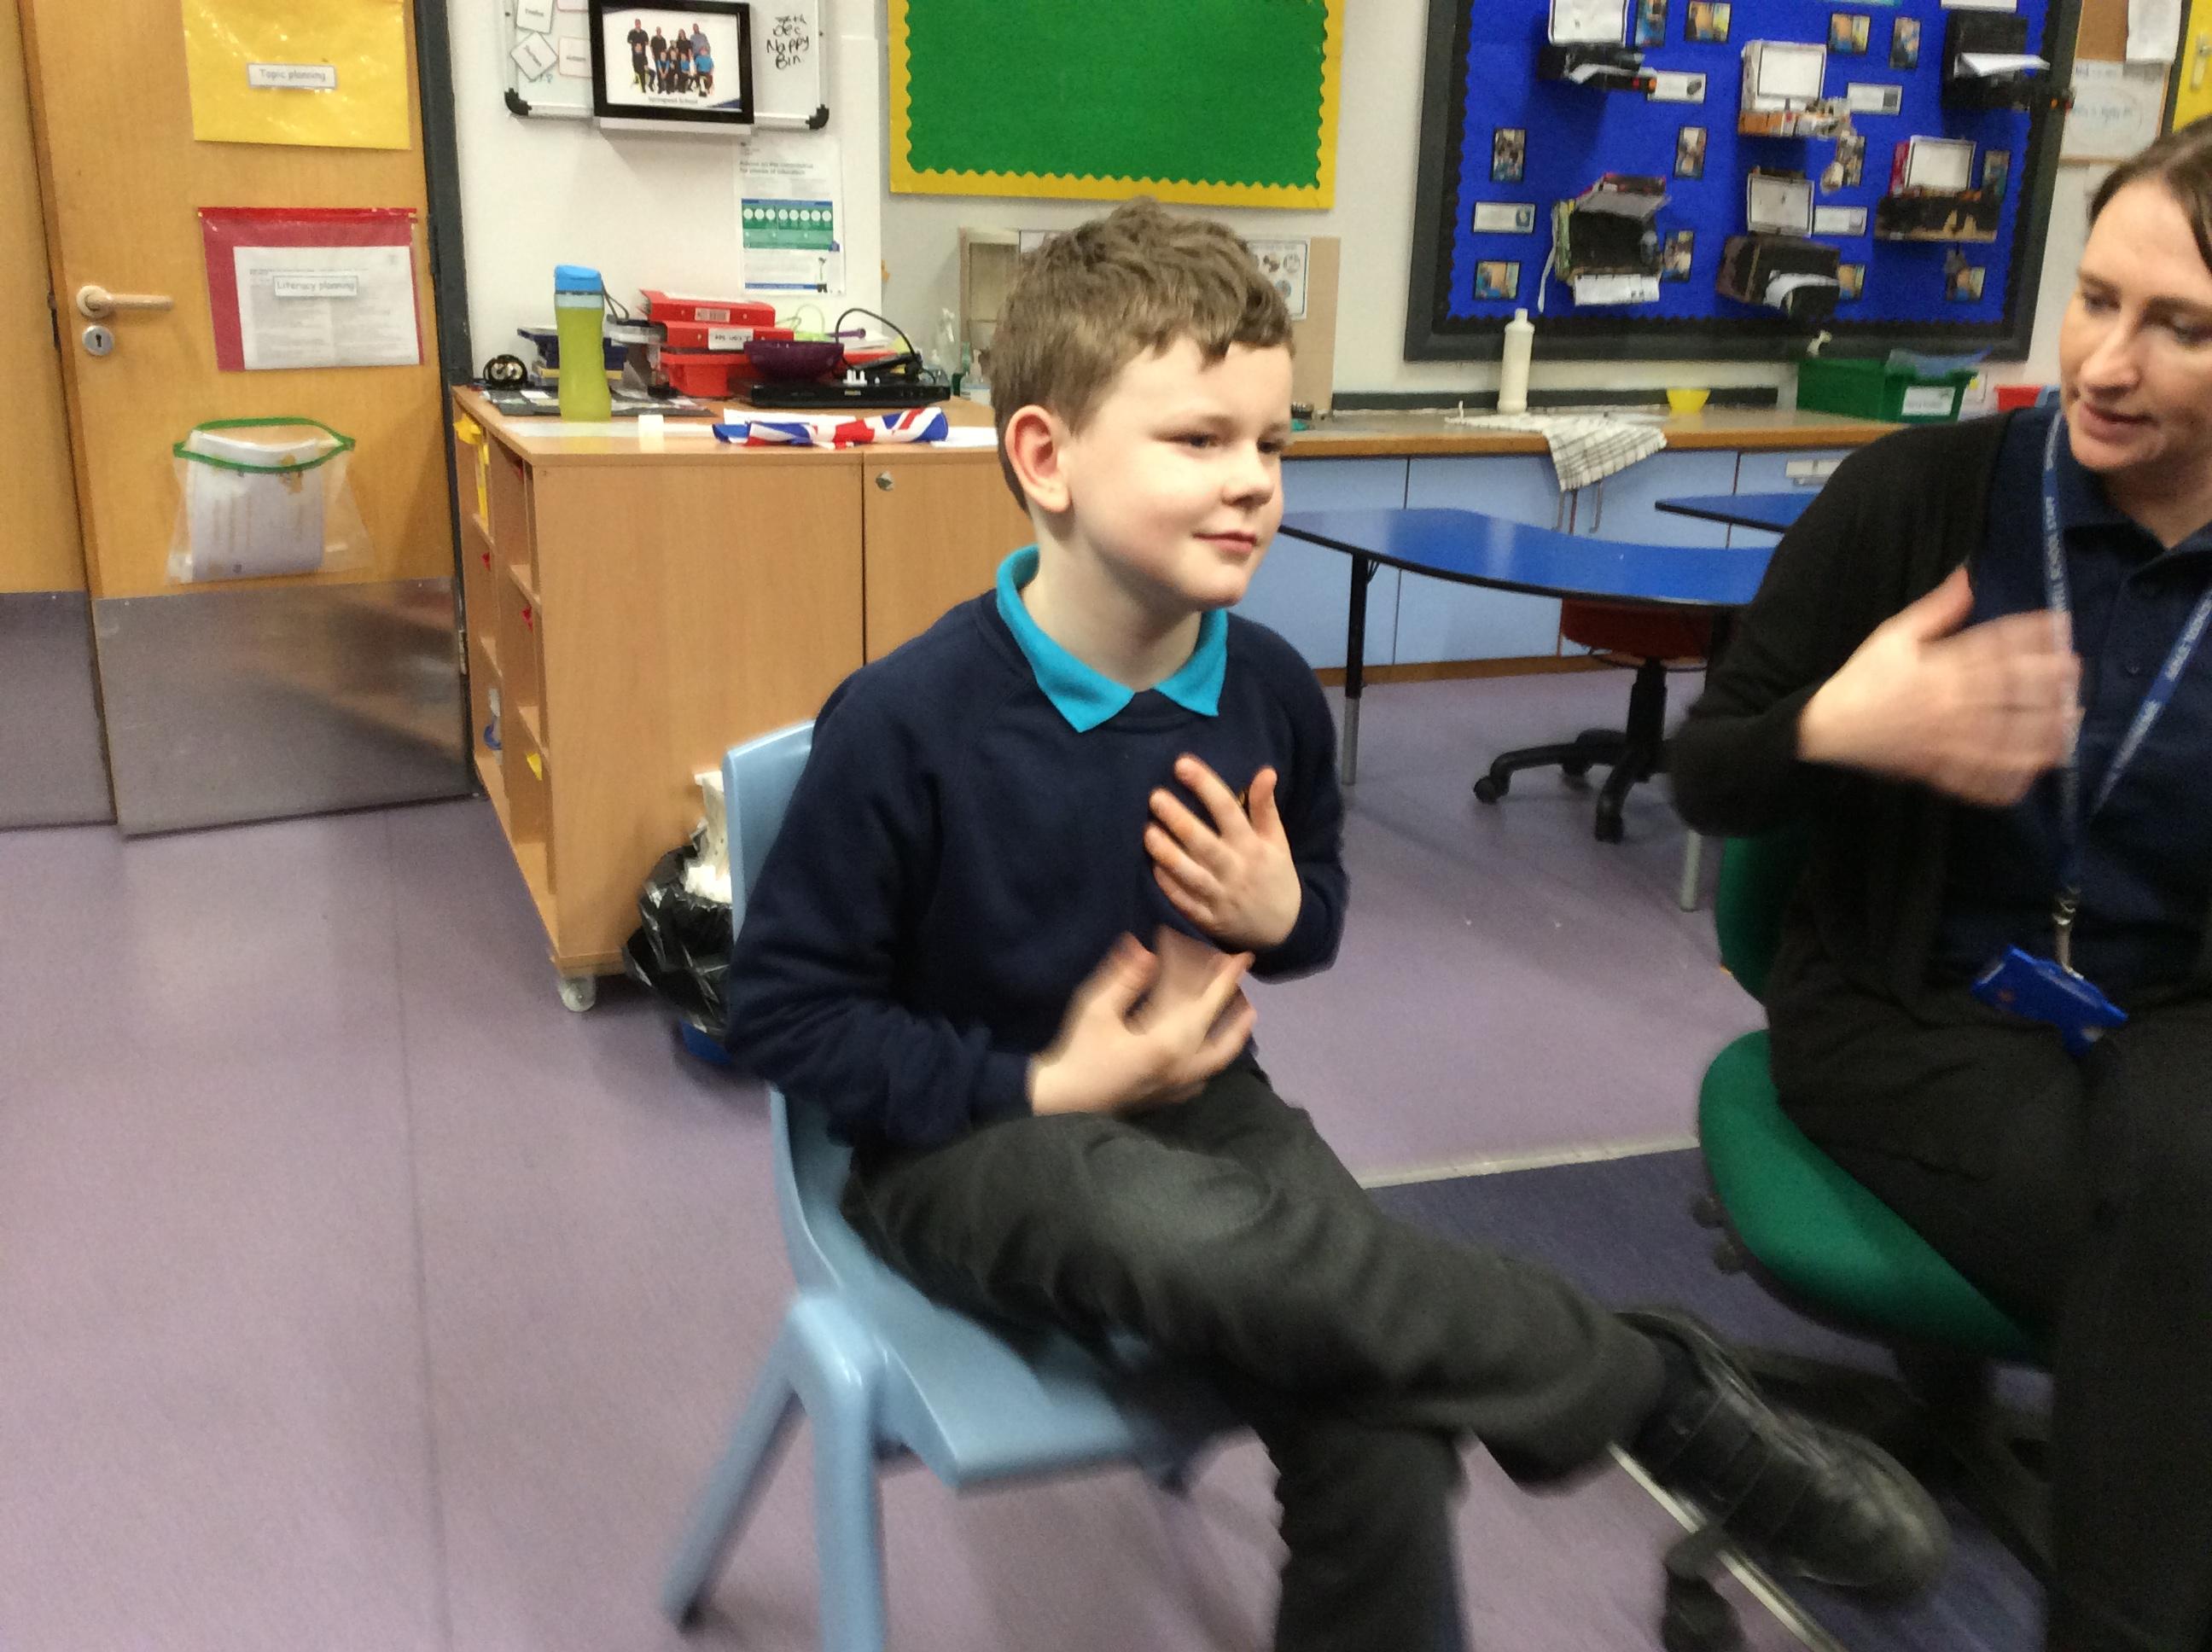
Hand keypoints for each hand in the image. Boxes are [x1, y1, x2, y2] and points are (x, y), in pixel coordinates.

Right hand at [1029, 929, 1256, 1116]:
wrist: (1063, 1103)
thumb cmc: (1078, 1052)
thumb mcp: (1095, 1008)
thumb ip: (1125, 979)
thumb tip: (1146, 950)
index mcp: (1169, 1044)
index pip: (1208, 1006)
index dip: (1227, 980)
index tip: (1244, 958)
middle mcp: (1181, 1068)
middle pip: (1226, 1041)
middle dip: (1239, 1014)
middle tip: (1244, 992)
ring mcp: (1175, 1087)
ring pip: (1217, 1062)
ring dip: (1231, 1037)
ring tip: (1237, 1017)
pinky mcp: (1165, 1099)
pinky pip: (1200, 1080)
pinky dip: (1211, 1062)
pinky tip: (1203, 1054)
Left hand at [1144, 756, 1302, 950]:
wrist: (1283, 929)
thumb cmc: (1274, 874)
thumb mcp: (1278, 840)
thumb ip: (1266, 807)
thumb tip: (1266, 770)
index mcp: (1253, 846)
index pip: (1228, 810)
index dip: (1205, 786)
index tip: (1182, 764)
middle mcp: (1235, 870)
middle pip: (1203, 842)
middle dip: (1178, 818)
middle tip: (1155, 796)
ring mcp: (1220, 897)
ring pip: (1190, 874)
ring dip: (1167, 853)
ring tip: (1148, 831)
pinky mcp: (1207, 918)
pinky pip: (1184, 901)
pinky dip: (1168, 884)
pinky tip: (1153, 865)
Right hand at [1797, 566, 2080, 807]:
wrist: (1827, 727)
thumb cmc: (1863, 678)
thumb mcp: (1893, 634)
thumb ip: (1936, 609)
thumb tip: (1968, 577)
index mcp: (1940, 668)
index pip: (1996, 648)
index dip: (2032, 635)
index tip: (2061, 625)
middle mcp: (1949, 704)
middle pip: (2009, 692)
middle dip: (2047, 681)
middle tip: (2075, 672)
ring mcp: (1947, 740)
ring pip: (2004, 738)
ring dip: (2041, 732)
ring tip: (2070, 725)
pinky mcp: (1939, 768)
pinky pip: (1978, 778)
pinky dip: (2005, 779)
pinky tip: (2032, 773)